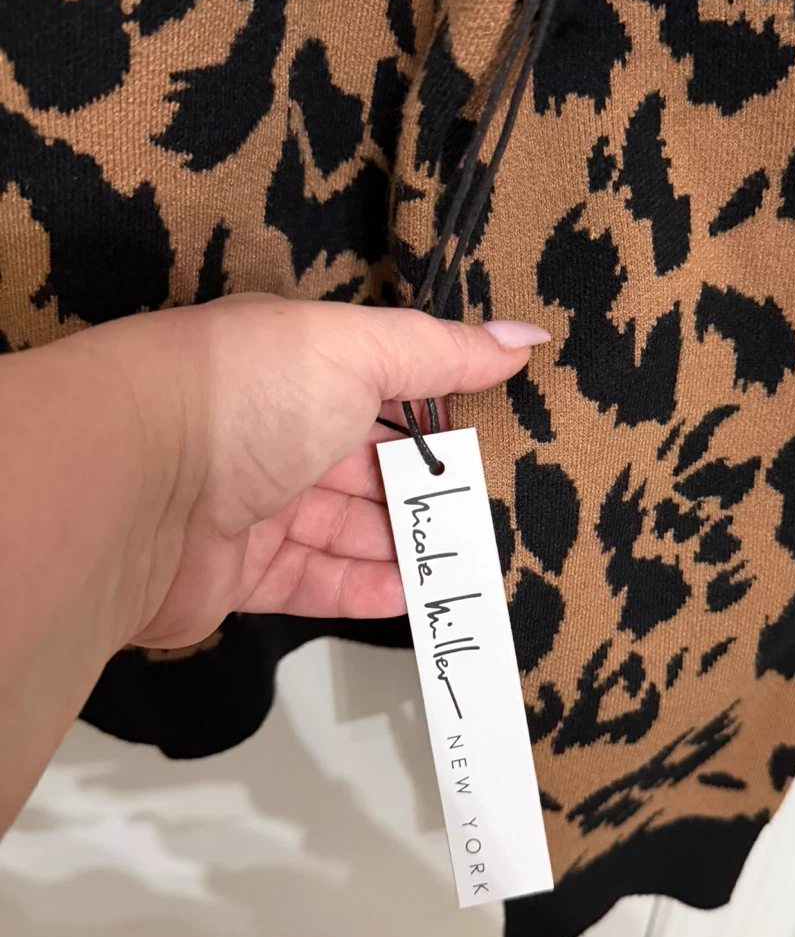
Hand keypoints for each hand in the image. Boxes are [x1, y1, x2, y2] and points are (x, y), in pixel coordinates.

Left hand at [106, 294, 547, 648]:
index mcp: (294, 366)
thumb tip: (524, 340)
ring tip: (467, 566)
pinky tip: (412, 597)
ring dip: (403, 547)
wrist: (126, 485)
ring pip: (344, 530)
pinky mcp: (234, 575)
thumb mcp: (356, 350)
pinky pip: (311, 583)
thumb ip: (441, 352)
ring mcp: (249, 506)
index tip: (491, 440)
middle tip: (488, 516)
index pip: (381, 387)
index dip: (435, 413)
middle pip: (365, 465)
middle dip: (425, 490)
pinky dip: (362, 591)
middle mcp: (269, 431)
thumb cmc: (239, 395)